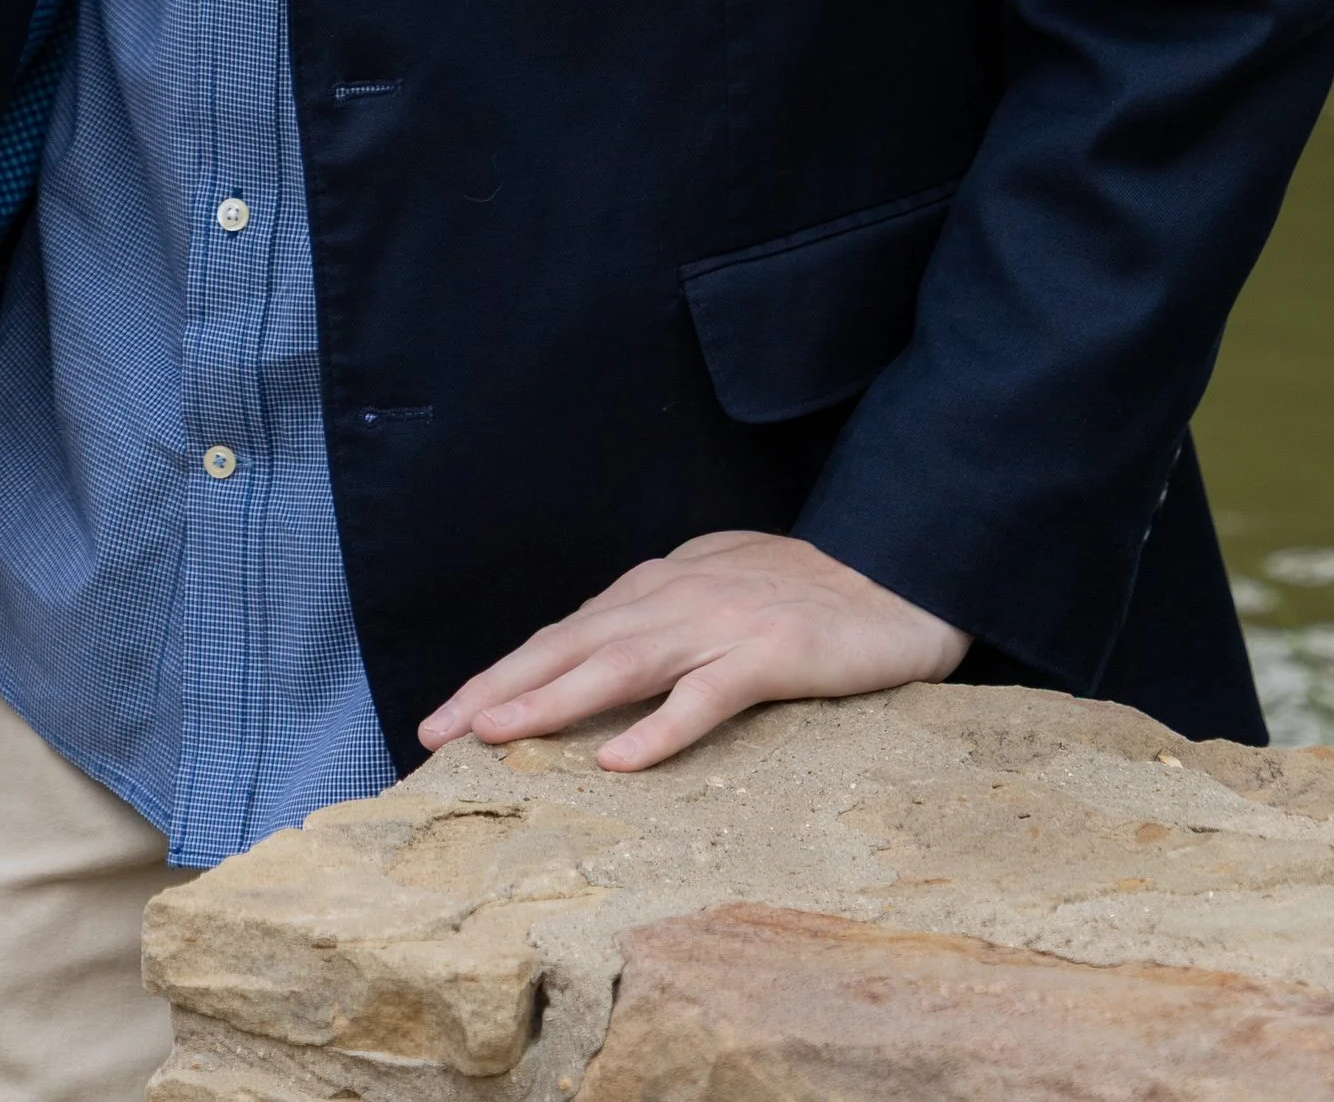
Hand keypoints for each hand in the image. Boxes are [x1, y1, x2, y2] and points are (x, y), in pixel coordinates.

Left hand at [416, 530, 967, 772]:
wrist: (897, 575)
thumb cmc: (808, 592)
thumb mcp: (716, 589)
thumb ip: (661, 614)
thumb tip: (602, 649)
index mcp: (659, 586)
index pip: (564, 634)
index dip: (503, 672)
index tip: (447, 714)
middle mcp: (675, 598)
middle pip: (570, 646)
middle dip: (498, 688)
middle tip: (436, 730)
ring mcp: (720, 625)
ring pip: (618, 666)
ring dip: (550, 700)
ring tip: (494, 734)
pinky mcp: (770, 656)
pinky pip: (705, 697)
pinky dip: (659, 727)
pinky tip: (619, 759)